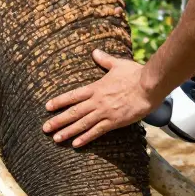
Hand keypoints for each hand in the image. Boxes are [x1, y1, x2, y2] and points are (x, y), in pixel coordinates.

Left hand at [43, 50, 158, 147]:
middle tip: (45, 128)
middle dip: (58, 121)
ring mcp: (104, 112)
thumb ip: (104, 60)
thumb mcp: (118, 64)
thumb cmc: (135, 74)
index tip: (47, 107)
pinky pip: (97, 132)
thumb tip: (95, 52)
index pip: (72, 96)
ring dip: (67, 132)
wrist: (149, 86)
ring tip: (56, 139)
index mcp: (95, 88)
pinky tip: (75, 144)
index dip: (59, 101)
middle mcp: (97, 101)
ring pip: (82, 124)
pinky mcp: (114, 122)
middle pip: (73, 112)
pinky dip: (85, 138)